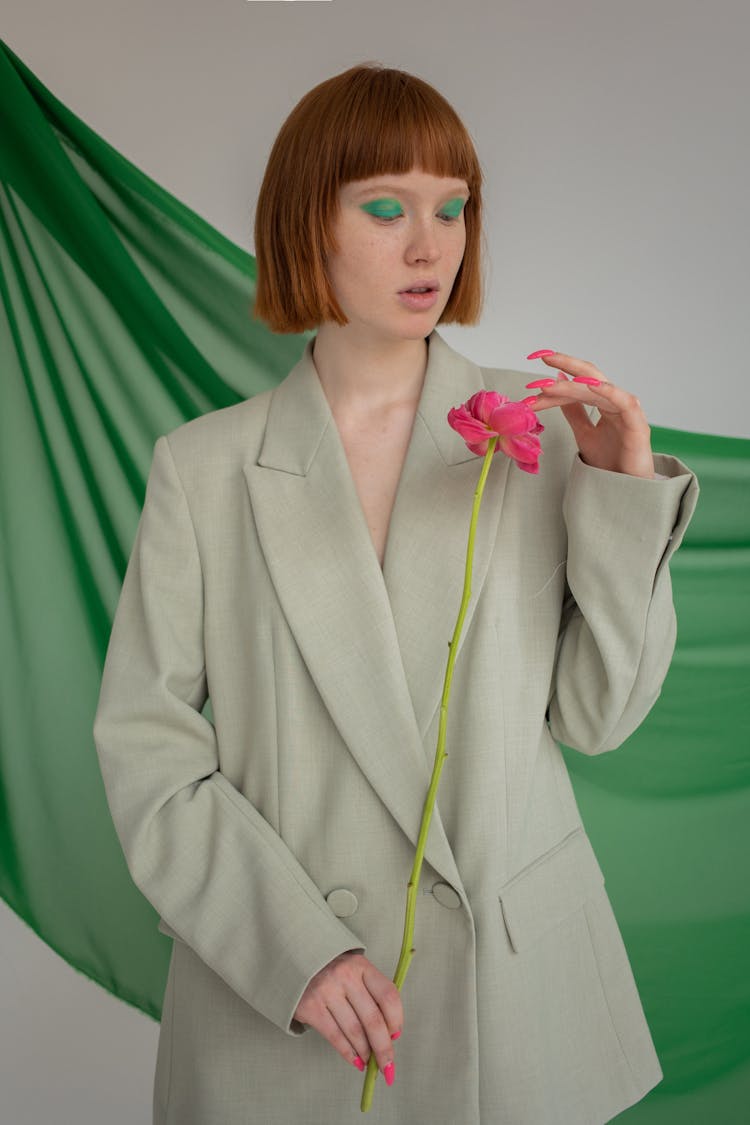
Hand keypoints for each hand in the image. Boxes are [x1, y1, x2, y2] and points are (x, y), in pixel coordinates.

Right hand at [294, 951, 402, 1082]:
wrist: (295, 960)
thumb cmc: (332, 970)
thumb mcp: (354, 970)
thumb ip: (371, 993)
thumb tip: (389, 1033)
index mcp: (361, 965)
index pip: (388, 995)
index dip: (396, 1019)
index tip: (396, 1036)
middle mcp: (345, 976)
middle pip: (372, 1019)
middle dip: (384, 1047)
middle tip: (388, 1066)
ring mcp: (326, 991)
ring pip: (354, 1031)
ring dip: (366, 1052)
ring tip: (370, 1063)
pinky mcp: (310, 1007)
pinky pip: (335, 1036)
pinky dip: (348, 1053)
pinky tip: (356, 1061)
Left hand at [526, 352, 654, 477]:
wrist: (626, 489)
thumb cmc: (610, 462)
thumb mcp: (583, 433)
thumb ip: (573, 410)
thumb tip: (558, 382)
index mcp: (602, 402)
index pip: (575, 386)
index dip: (553, 384)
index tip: (531, 384)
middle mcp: (615, 401)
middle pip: (589, 376)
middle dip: (565, 364)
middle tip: (541, 356)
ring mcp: (627, 411)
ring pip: (599, 388)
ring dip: (575, 383)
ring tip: (552, 382)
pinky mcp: (637, 423)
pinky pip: (624, 401)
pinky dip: (609, 391)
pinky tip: (591, 385)